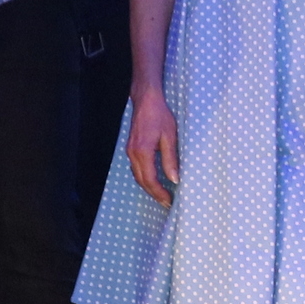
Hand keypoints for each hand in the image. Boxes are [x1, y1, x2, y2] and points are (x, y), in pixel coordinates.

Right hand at [126, 87, 179, 206]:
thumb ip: (171, 159)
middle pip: (142, 181)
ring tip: (161, 195)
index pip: (150, 179)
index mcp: (143, 152)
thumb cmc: (159, 116)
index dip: (159, 192)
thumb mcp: (170, 137)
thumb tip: (174, 179)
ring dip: (148, 187)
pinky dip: (144, 178)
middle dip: (154, 194)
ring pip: (137, 176)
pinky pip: (136, 169)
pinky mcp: (131, 148)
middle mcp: (133, 154)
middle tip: (166, 203)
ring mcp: (130, 151)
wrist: (146, 100)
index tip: (169, 200)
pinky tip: (153, 180)